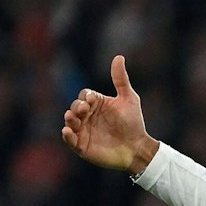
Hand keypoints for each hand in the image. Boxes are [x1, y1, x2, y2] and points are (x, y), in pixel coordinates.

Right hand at [61, 56, 157, 173]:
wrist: (138, 148)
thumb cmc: (134, 124)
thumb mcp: (129, 100)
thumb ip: (121, 80)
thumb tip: (119, 57)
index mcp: (96, 104)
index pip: (84, 96)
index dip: (86, 97)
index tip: (93, 100)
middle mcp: (87, 116)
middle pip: (74, 107)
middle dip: (77, 107)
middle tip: (84, 109)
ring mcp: (83, 131)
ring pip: (70, 122)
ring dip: (70, 119)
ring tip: (74, 118)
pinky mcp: (82, 146)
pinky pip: (70, 140)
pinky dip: (67, 136)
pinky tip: (68, 131)